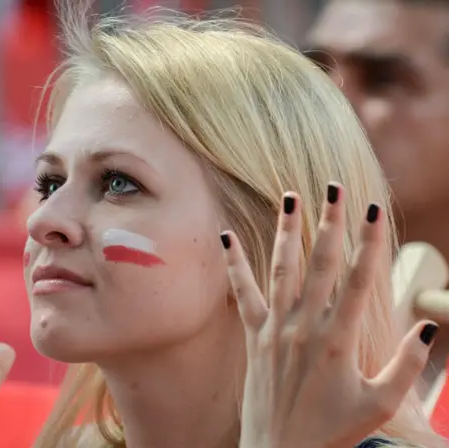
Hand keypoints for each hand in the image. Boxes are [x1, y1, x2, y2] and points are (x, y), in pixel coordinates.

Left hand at [223, 186, 436, 447]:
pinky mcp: (254, 335)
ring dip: (288, 231)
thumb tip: (426, 327)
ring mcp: (276, 328)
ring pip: (283, 270)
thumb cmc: (331, 431)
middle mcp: (306, 326)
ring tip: (290, 196)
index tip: (373, 209)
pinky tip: (226, 235)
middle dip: (330, 222)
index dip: (370, 242)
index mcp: (340, 340)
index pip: (362, 280)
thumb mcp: (379, 405)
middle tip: (333, 186)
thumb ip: (405, 367)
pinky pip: (243, 293)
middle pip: (322, 264)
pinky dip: (234, 263)